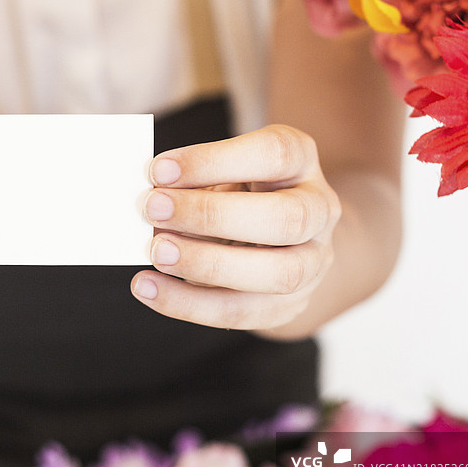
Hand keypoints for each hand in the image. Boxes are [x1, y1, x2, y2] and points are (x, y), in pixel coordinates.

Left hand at [131, 125, 341, 332]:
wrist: (283, 238)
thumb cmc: (241, 192)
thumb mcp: (224, 169)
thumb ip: (194, 180)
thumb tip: (151, 199)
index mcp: (300, 161)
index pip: (272, 154)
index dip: (213, 161)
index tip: (160, 169)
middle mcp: (319, 211)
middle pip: (285, 217)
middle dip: (211, 216)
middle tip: (154, 209)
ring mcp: (313, 262)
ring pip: (277, 274)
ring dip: (206, 264)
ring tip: (156, 253)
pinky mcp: (290, 305)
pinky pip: (242, 312)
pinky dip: (188, 303)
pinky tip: (149, 288)